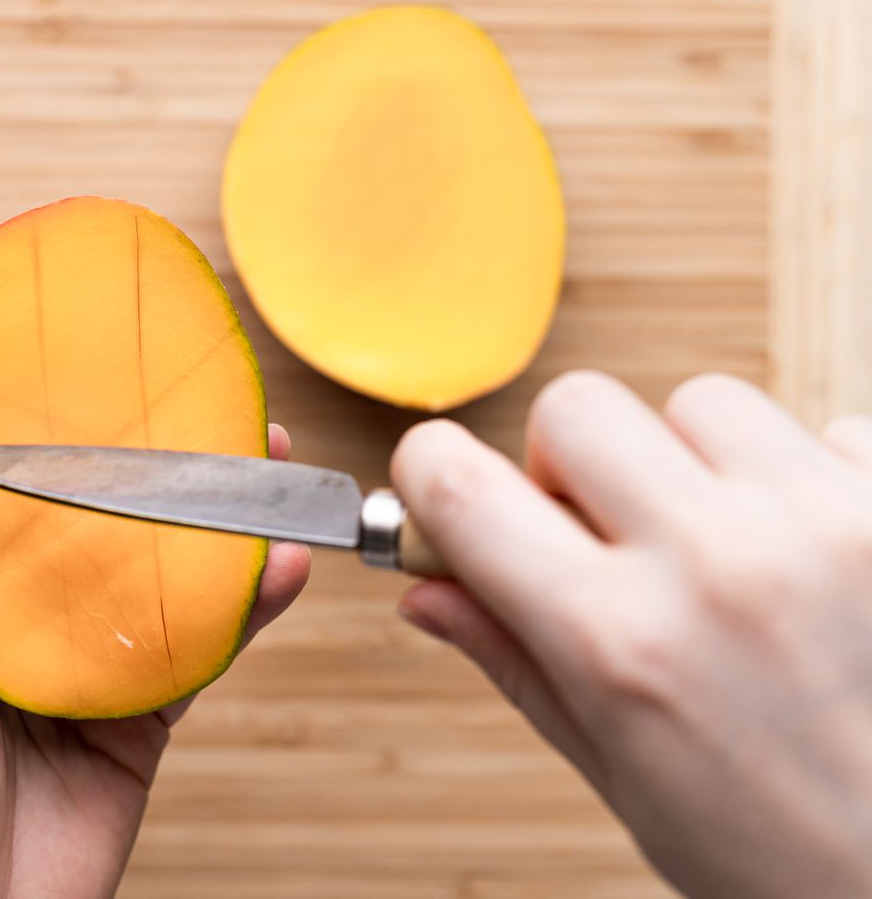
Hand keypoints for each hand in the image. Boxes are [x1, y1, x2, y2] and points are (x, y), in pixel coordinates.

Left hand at [0, 426, 310, 898]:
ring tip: (268, 470)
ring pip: (161, 586)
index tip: (96, 378)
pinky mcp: (136, 729)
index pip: (7, 502)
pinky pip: (194, 660)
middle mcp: (22, 629)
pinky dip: (241, 616)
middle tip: (216, 412)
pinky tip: (280, 568)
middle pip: (101, 532)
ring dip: (216, 531)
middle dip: (158, 474)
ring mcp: (85, 676)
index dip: (54, 440)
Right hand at [392, 371, 871, 897]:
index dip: (430, 473)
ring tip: (723, 549)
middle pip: (577, 406)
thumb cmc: (792, 862)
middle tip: (602, 531)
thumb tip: (430, 592)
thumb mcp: (624, 774)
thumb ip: (517, 663)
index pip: (462, 487)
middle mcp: (718, 563)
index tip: (444, 485)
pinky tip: (808, 560)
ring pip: (700, 401)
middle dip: (567, 462)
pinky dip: (799, 481)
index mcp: (618, 642)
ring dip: (689, 462)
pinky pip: (822, 430)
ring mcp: (824, 526)